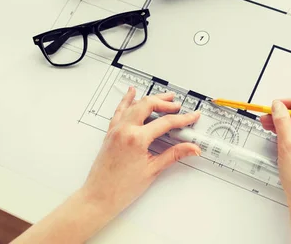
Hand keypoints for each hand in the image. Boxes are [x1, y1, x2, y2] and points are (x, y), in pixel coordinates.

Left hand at [81, 87, 201, 217]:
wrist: (98, 198)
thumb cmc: (120, 188)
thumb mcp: (153, 170)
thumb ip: (174, 154)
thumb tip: (191, 148)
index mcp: (136, 138)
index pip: (165, 122)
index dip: (183, 118)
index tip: (192, 116)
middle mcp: (124, 130)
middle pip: (148, 105)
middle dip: (166, 103)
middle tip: (178, 106)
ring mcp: (115, 130)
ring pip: (134, 104)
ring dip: (150, 99)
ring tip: (164, 97)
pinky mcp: (110, 133)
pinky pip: (119, 110)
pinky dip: (127, 100)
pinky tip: (131, 93)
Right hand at [261, 99, 290, 243]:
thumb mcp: (288, 145)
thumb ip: (282, 122)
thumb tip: (278, 106)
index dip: (290, 103)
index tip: (276, 104)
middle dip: (284, 115)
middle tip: (267, 115)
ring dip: (284, 124)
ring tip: (267, 124)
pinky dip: (289, 133)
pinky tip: (276, 132)